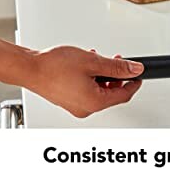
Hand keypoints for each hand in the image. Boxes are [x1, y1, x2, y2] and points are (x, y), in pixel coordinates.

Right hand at [27, 46, 143, 117]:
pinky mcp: (68, 100)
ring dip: (104, 75)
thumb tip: (134, 69)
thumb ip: (117, 66)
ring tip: (99, 60)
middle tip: (118, 62)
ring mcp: (76, 106)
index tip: (138, 73)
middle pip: (112, 94)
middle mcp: (85, 109)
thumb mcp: (93, 62)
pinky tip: (87, 65)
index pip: (123, 96)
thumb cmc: (55, 67)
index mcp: (94, 102)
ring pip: (99, 91)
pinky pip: (87, 90)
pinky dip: (92, 78)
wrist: (30, 68)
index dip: (133, 82)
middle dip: (117, 76)